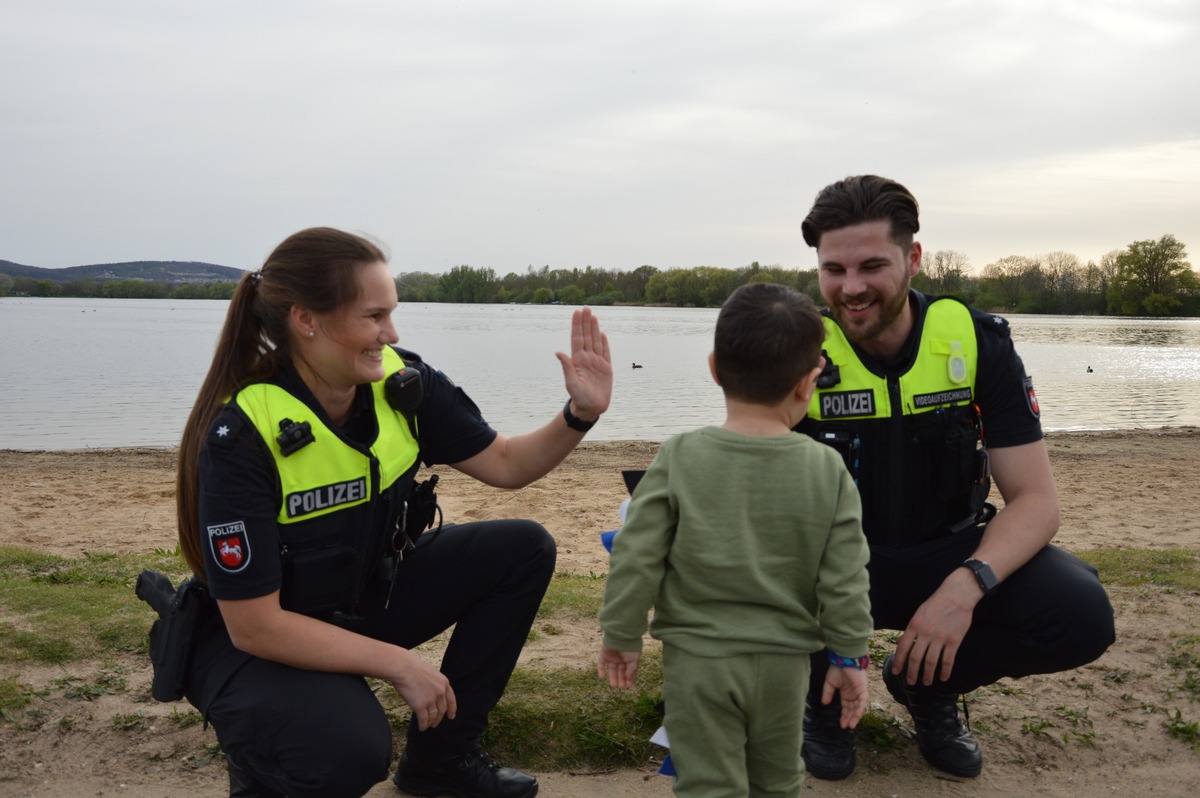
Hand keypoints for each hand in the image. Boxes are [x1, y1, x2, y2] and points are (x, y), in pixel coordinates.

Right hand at [389, 649, 456, 730]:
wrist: (403, 667)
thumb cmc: (412, 667)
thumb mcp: (431, 673)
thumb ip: (435, 685)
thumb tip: (432, 696)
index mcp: (444, 683)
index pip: (451, 699)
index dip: (452, 709)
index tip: (451, 716)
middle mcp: (440, 692)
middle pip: (442, 710)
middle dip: (439, 719)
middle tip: (435, 724)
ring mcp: (431, 699)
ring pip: (433, 716)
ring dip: (430, 723)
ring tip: (427, 726)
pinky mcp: (420, 706)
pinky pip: (424, 720)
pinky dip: (423, 726)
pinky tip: (421, 728)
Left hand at [556, 307, 611, 419]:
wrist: (591, 408)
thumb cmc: (579, 398)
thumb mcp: (571, 383)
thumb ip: (566, 367)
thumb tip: (558, 352)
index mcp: (578, 360)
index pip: (577, 338)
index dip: (577, 325)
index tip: (577, 312)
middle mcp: (587, 359)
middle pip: (586, 336)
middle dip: (585, 322)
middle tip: (585, 308)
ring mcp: (597, 362)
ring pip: (595, 341)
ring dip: (594, 328)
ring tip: (592, 315)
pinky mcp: (606, 368)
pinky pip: (605, 352)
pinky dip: (604, 342)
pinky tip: (602, 333)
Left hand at [598, 646, 640, 687]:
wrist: (620, 636)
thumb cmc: (630, 647)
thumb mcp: (634, 660)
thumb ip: (631, 670)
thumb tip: (628, 678)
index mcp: (629, 658)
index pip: (629, 670)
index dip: (629, 678)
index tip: (628, 686)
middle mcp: (620, 658)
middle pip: (620, 671)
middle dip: (620, 679)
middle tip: (620, 687)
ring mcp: (612, 656)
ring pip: (611, 669)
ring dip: (612, 677)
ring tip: (614, 685)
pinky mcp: (604, 654)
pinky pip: (601, 663)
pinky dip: (601, 670)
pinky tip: (602, 678)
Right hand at [821, 666, 868, 728]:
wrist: (844, 659)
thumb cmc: (837, 669)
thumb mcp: (830, 683)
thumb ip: (827, 693)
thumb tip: (824, 703)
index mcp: (846, 693)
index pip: (846, 707)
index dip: (844, 715)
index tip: (841, 724)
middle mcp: (853, 694)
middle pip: (852, 709)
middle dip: (849, 718)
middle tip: (845, 726)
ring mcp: (859, 692)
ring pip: (858, 707)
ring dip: (855, 716)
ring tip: (851, 725)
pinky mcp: (863, 690)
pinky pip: (863, 701)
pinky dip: (860, 708)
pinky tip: (856, 715)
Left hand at [892, 569, 978, 685]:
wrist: (956, 596)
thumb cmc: (936, 604)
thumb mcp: (919, 613)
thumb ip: (911, 630)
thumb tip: (900, 643)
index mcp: (914, 625)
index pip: (903, 647)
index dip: (898, 661)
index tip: (896, 672)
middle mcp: (925, 633)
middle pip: (916, 658)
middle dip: (912, 672)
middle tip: (910, 682)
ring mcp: (940, 637)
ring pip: (931, 662)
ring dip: (928, 675)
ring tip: (926, 683)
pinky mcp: (954, 640)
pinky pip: (948, 660)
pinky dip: (945, 671)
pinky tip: (943, 678)